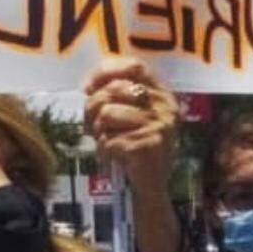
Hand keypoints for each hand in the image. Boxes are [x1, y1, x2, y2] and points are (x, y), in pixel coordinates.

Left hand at [84, 57, 181, 251]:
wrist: (152, 185)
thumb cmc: (137, 145)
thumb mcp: (134, 114)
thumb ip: (116, 95)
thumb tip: (88, 86)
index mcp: (162, 94)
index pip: (135, 66)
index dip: (106, 71)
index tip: (88, 86)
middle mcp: (165, 107)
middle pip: (114, 90)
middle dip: (93, 107)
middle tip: (92, 124)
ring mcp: (159, 127)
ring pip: (107, 114)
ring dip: (98, 131)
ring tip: (105, 140)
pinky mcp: (149, 146)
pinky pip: (109, 139)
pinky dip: (104, 149)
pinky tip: (112, 155)